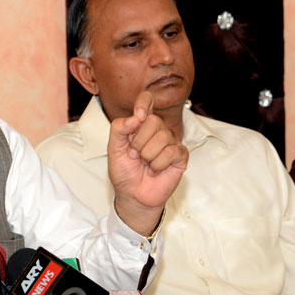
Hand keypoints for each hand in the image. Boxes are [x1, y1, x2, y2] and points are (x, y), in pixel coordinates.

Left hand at [107, 91, 187, 235]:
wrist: (132, 195)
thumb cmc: (124, 171)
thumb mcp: (113, 149)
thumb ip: (119, 129)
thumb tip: (136, 116)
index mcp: (141, 124)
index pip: (147, 100)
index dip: (143, 102)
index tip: (139, 114)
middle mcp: (158, 130)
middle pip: (153, 120)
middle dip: (139, 142)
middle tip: (135, 155)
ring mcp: (171, 142)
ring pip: (163, 137)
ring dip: (147, 155)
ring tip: (145, 163)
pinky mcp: (180, 155)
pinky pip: (171, 152)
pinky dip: (158, 164)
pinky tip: (155, 169)